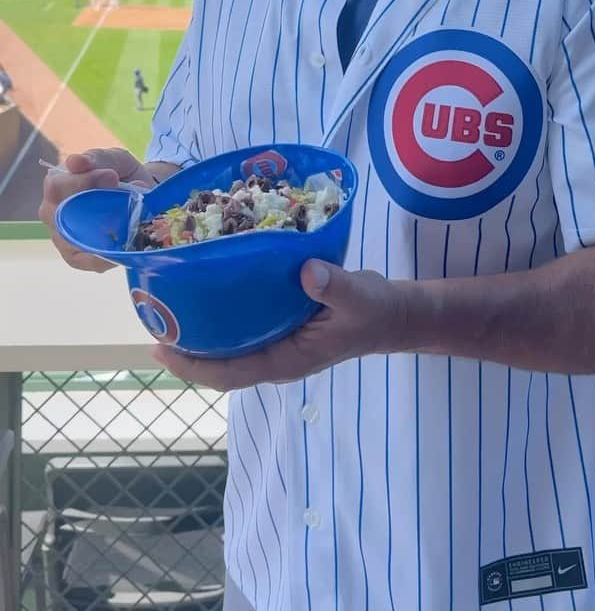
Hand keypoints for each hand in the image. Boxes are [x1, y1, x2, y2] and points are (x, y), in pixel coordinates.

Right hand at [39, 149, 154, 271]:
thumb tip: (75, 162)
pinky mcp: (76, 256)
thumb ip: (96, 158)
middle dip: (91, 208)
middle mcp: (52, 212)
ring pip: (70, 240)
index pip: (56, 187)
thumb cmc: (120, 173)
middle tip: (121, 202)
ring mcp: (62, 236)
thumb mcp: (114, 159)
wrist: (141, 193)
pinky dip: (102, 257)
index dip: (82, 182)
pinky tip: (119, 249)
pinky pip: (83, 261)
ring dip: (99, 232)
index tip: (112, 176)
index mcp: (57, 185)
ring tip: (126, 222)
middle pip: (57, 215)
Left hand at [152, 260, 409, 390]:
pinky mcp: (281, 327)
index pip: (231, 373)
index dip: (194, 366)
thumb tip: (306, 270)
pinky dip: (220, 317)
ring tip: (168, 306)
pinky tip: (206, 292)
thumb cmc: (374, 309)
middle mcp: (276, 356)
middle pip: (221, 365)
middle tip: (151, 322)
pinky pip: (242, 330)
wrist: (392, 314)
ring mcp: (278, 344)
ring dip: (199, 333)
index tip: (161, 349)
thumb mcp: (359, 295)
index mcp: (288, 360)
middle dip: (185, 350)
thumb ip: (335, 285)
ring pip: (229, 348)